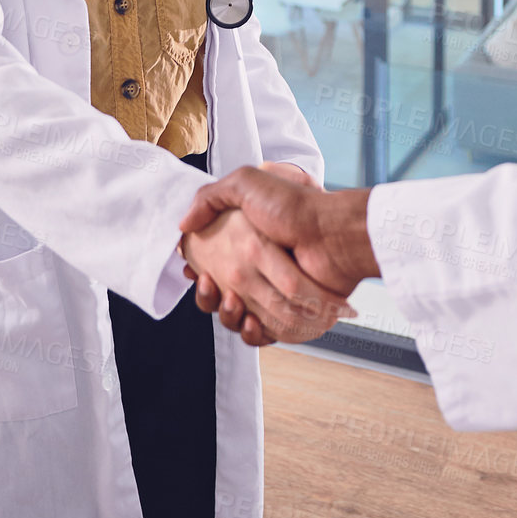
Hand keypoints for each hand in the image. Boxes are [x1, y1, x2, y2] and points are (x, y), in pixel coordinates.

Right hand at [179, 166, 378, 345]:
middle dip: (208, 296)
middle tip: (211, 285)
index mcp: (245, 242)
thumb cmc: (293, 206)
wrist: (331, 233)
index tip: (192, 271)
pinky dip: (253, 334)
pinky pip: (264, 334)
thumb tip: (184, 224)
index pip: (209, 266)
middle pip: (219, 295)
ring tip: (233, 302)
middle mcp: (258, 269)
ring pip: (236, 318)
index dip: (197, 272)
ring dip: (228, 316)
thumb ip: (210, 197)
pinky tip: (251, 322)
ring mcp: (274, 293)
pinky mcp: (290, 314)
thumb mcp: (246, 183)